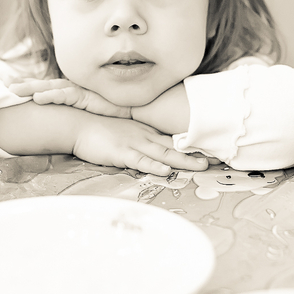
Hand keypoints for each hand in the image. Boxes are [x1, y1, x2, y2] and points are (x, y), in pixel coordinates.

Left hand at [9, 78, 130, 118]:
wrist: (141, 109)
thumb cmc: (117, 115)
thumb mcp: (92, 117)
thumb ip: (77, 119)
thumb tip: (62, 129)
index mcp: (72, 94)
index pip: (46, 89)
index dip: (29, 88)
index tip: (10, 89)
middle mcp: (74, 90)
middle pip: (43, 86)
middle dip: (23, 85)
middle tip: (3, 85)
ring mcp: (80, 91)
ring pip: (50, 88)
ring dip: (31, 88)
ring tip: (13, 91)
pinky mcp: (87, 96)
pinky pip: (65, 95)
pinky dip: (50, 96)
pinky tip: (37, 98)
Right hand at [72, 114, 208, 174]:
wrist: (76, 123)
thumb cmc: (97, 129)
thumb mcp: (122, 131)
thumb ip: (137, 139)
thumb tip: (152, 150)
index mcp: (144, 131)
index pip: (171, 138)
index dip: (191, 144)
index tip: (211, 148)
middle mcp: (143, 136)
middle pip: (174, 145)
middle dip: (196, 153)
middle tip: (217, 158)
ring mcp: (133, 143)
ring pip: (163, 153)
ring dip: (183, 160)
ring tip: (202, 165)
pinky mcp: (120, 152)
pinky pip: (140, 160)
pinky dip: (154, 165)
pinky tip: (166, 170)